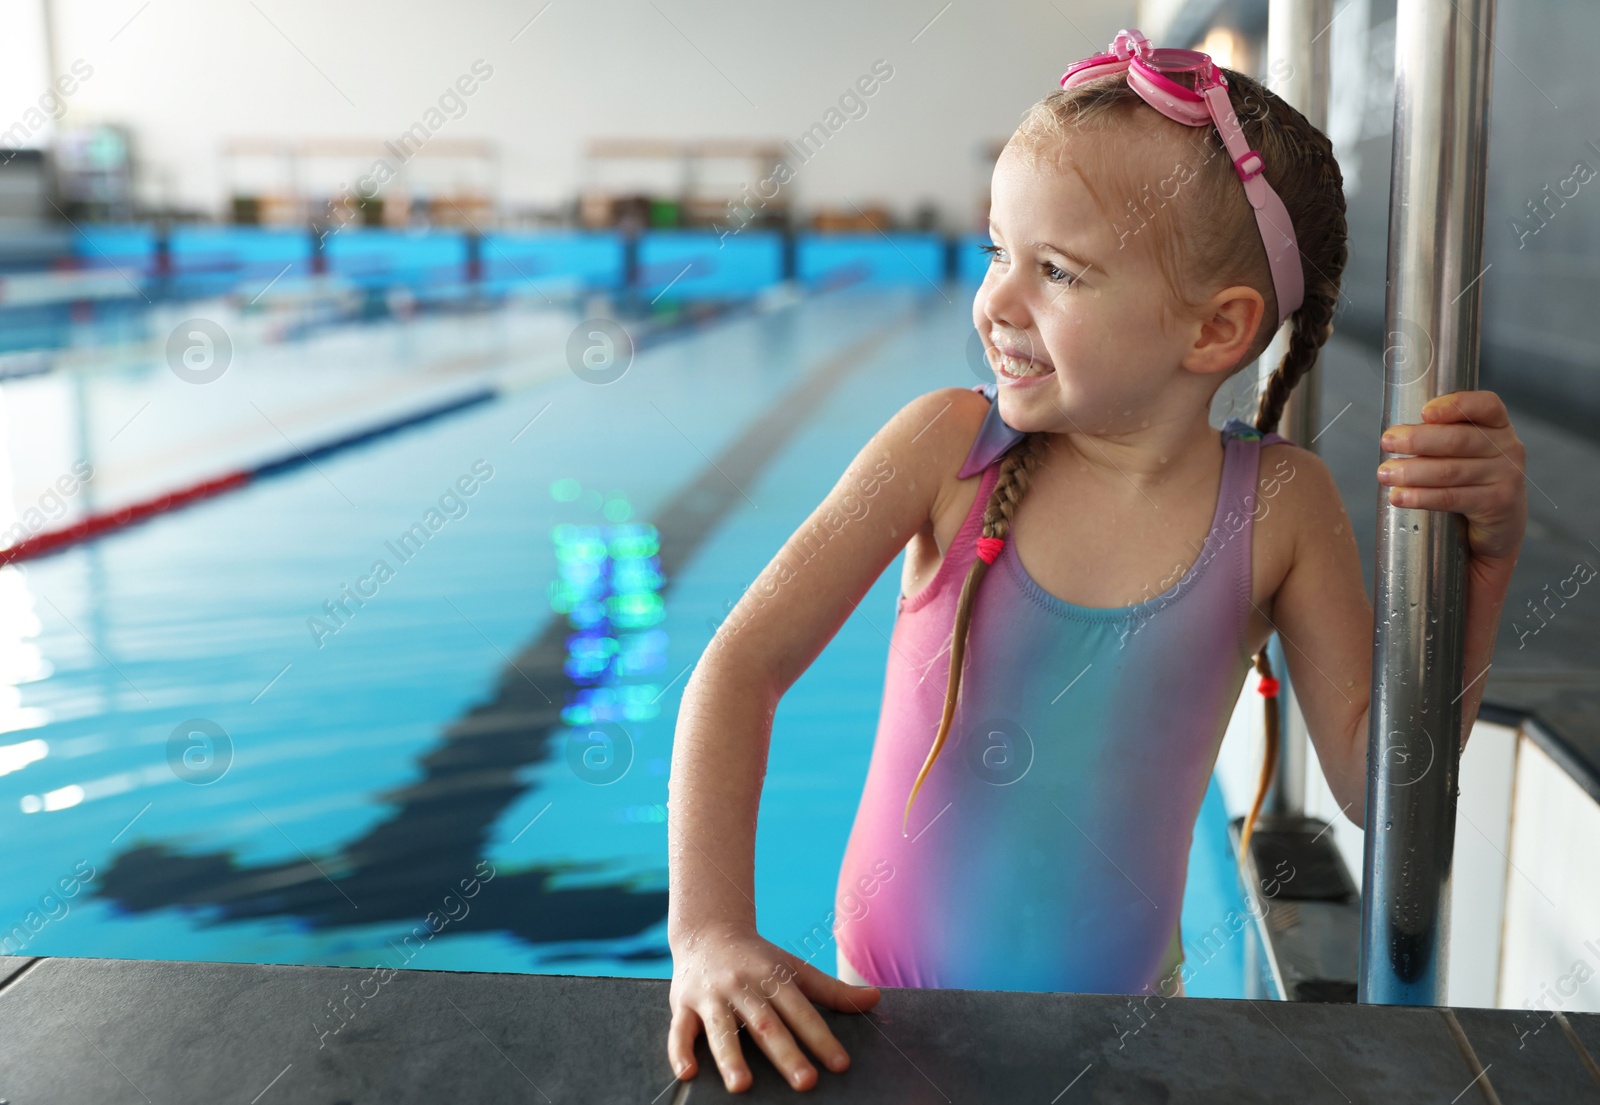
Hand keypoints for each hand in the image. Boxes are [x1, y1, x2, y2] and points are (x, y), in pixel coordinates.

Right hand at [668, 920, 879, 1092]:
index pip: (801, 1012)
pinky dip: (680, 1051)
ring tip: (742, 1086)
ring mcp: (712, 996)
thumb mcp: (795, 969)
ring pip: (721, 1029)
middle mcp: (743, 986)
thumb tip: (876, 999)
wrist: (707, 931)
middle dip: (785, 1054)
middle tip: (805, 1082)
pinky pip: (680, 1029)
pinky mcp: (683, 1004)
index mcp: (773, 977)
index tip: (840, 1064)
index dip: (821, 1038)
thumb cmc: (758, 959)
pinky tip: (688, 1073)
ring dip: (730, 1057)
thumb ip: (833, 991)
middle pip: (766, 1024)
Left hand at [1376, 390, 1527, 565]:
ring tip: (1384, 473)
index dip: (1455, 405)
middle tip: (1387, 442)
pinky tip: (1399, 496)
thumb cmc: (1468, 483)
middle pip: (1459, 439)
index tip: (1424, 412)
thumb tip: (1394, 435)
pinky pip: (1452, 497)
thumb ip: (1439, 438)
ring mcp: (1507, 476)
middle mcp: (1507, 447)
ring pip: (1451, 470)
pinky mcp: (1499, 504)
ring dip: (1412, 471)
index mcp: (1497, 426)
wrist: (1495, 531)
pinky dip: (1421, 496)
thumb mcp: (1461, 455)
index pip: (1485, 405)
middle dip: (1418, 440)